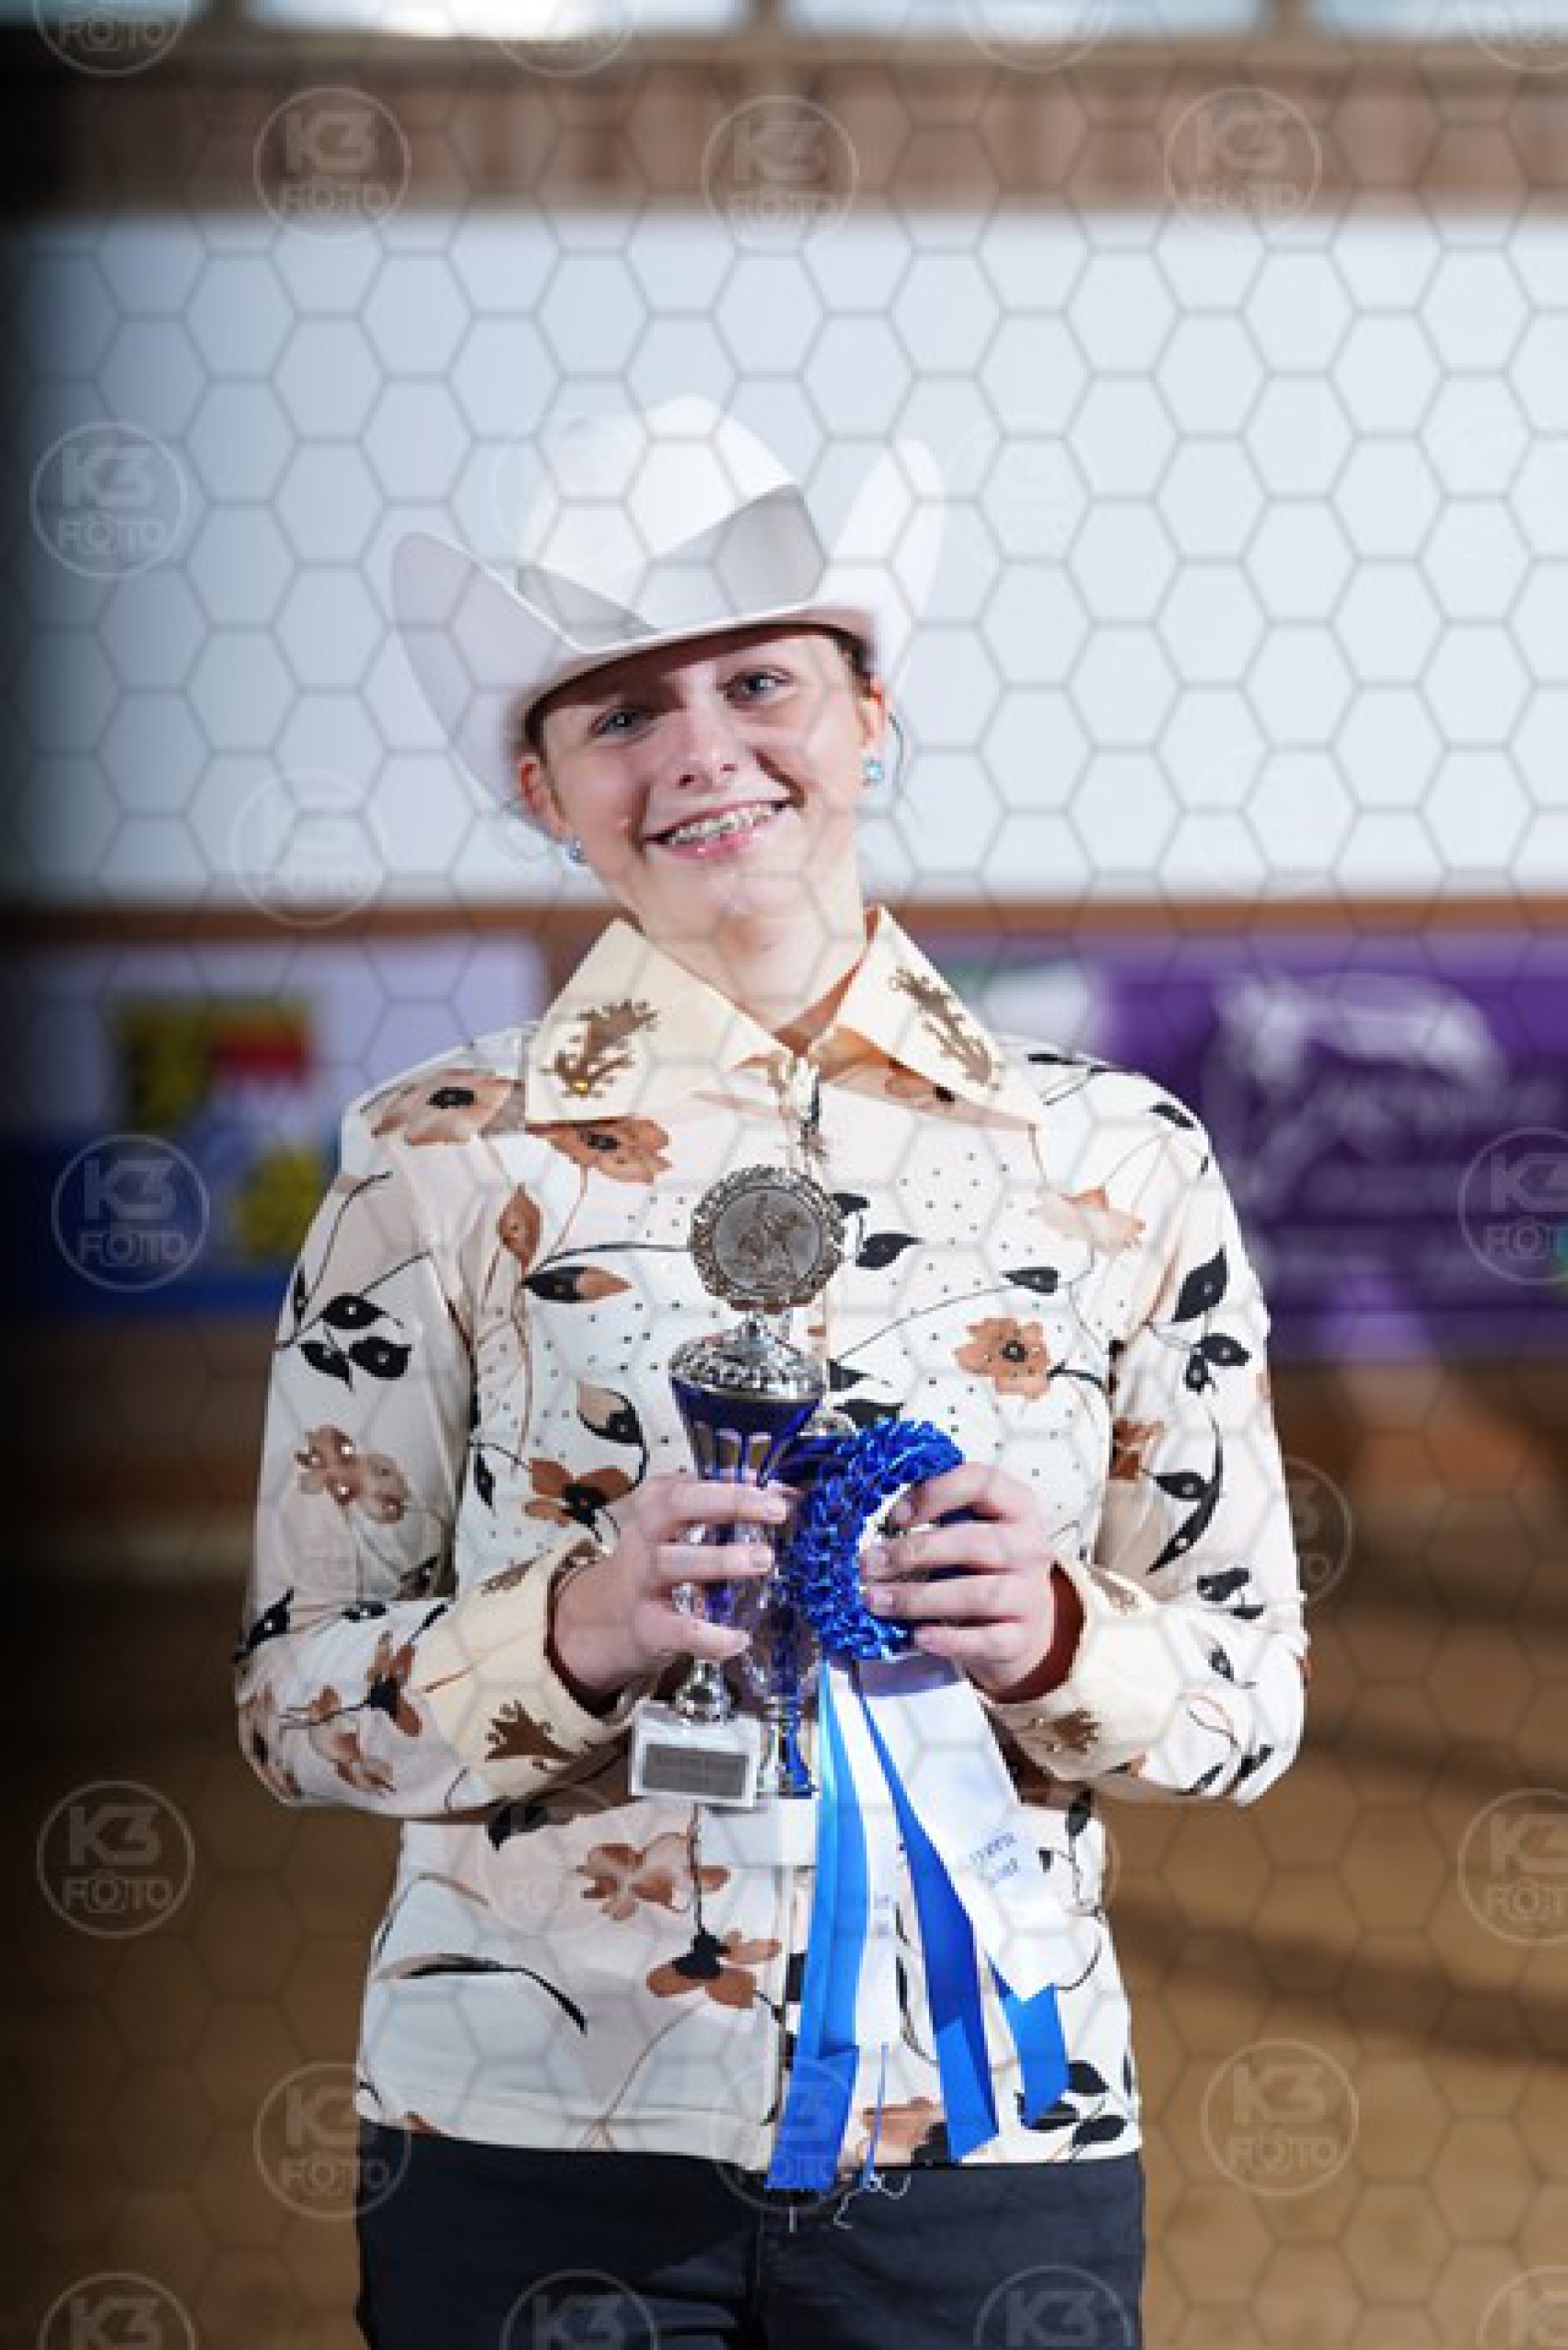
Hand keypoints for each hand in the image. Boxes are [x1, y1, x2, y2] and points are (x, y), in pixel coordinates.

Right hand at [549, 1475, 789, 1700]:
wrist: (600, 1621)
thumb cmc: (654, 1565)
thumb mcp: (676, 1530)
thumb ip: (723, 1510)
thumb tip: (785, 1493)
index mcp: (655, 1506)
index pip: (691, 1481)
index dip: (734, 1481)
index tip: (775, 1489)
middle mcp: (644, 1538)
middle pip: (676, 1506)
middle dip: (729, 1502)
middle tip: (776, 1511)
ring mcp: (641, 1582)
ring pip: (672, 1562)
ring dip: (720, 1559)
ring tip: (764, 1560)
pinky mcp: (646, 1627)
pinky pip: (678, 1630)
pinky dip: (712, 1637)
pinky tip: (740, 1638)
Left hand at [859, 1463, 1082, 1702]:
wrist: (1026, 1616)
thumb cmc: (985, 1561)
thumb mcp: (971, 1525)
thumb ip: (937, 1512)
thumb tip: (875, 1520)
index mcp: (1015, 1506)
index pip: (981, 1482)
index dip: (935, 1493)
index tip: (895, 1516)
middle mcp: (1028, 1547)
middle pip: (972, 1542)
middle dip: (913, 1552)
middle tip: (869, 1564)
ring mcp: (1029, 1595)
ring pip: (976, 1594)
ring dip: (919, 1598)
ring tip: (876, 1600)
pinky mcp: (1021, 1637)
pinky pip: (986, 1639)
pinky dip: (950, 1640)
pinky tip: (917, 1635)